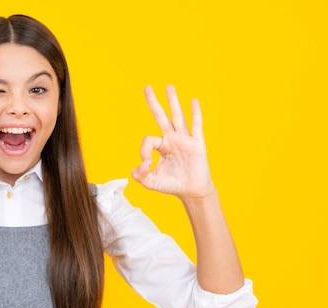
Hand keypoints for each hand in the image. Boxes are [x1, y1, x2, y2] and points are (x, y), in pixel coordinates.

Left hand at [132, 85, 214, 199]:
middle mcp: (172, 139)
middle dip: (153, 103)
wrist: (192, 191)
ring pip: (178, 117)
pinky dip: (195, 113)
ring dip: (173, 102)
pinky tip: (193, 101)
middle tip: (146, 87)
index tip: (145, 165)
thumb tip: (139, 166)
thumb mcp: (151, 182)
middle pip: (161, 117)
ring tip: (168, 87)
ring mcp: (185, 140)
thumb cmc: (172, 185)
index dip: (143, 152)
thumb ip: (140, 176)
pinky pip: (196, 126)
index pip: (148, 140)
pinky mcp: (197, 144)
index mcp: (161, 146)